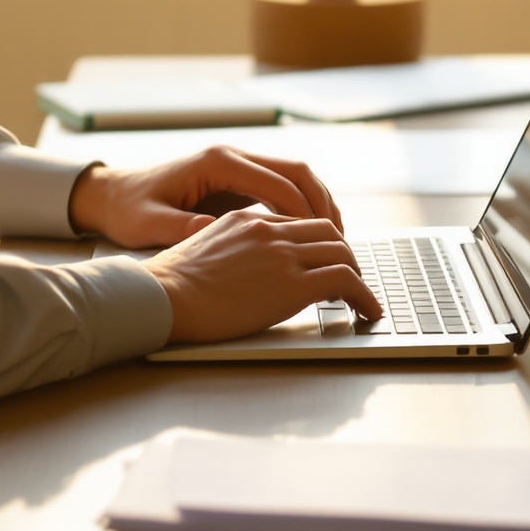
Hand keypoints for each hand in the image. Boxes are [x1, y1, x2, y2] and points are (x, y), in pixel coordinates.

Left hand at [68, 145, 340, 249]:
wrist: (112, 195)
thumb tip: (215, 235)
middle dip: (322, 204)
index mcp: (217, 163)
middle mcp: (233, 157)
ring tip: (335, 240)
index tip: (322, 241)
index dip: (303, 212)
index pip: (276, 182)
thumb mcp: (150, 224)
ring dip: (318, 205)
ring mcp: (238, 167)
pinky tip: (310, 237)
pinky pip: (282, 190)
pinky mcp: (238, 181)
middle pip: (297, 172)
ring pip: (295, 178)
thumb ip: (182, 229)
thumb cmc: (129, 210)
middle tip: (340, 241)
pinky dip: (301, 209)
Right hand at [141, 210, 383, 342]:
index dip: (316, 244)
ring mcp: (282, 254)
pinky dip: (364, 295)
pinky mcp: (291, 284)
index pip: (296, 222)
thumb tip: (235, 267)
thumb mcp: (197, 249)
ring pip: (342, 252)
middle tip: (348, 278)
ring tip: (362, 298)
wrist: (161, 297)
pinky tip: (368, 311)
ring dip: (357, 275)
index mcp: (246, 219)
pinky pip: (345, 281)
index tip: (321, 263)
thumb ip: (226, 248)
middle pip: (327, 230)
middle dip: (343, 254)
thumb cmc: (167, 285)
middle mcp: (269, 230)